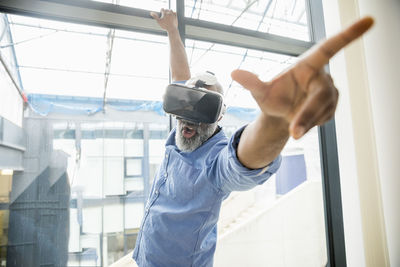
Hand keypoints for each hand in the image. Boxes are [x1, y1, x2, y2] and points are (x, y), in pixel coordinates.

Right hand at [150, 9, 177, 32]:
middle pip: (166, 9)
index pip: (162, 9)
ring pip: (170, 10)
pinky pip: (174, 12)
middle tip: (164, 15)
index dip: (161, 11)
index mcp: (164, 13)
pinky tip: (172, 15)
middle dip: (165, 11)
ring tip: (168, 15)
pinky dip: (173, 13)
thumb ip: (155, 16)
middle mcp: (169, 13)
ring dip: (169, 11)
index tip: (161, 13)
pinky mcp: (176, 16)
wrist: (172, 29)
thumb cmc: (165, 26)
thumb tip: (151, 13)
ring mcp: (173, 14)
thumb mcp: (159, 21)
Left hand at [231, 17, 373, 138]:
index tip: (369, 20)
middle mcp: (322, 76)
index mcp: (307, 65)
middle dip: (308, 114)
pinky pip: (323, 119)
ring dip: (306, 121)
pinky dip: (310, 124)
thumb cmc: (272, 97)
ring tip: (292, 122)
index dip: (349, 35)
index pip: (329, 48)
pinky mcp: (332, 107)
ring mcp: (329, 92)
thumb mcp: (260, 91)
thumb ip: (251, 82)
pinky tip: (301, 120)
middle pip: (322, 95)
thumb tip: (234, 72)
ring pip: (323, 110)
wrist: (279, 114)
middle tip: (295, 131)